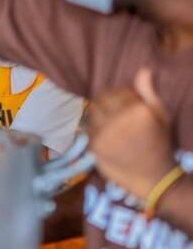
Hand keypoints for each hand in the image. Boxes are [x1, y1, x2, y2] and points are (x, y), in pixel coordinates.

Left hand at [87, 68, 175, 199]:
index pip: (116, 92)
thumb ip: (149, 93)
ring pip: (92, 113)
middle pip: (100, 100)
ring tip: (111, 126)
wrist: (154, 177)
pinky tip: (106, 137)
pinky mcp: (94, 145)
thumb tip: (143, 70)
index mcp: (138, 110)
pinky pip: (88, 128)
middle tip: (114, 115)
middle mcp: (119, 119)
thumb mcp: (161, 116)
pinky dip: (94, 129)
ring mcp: (105, 132)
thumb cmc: (159, 144)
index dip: (119, 97)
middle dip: (105, 104)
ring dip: (98, 116)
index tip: (125, 106)